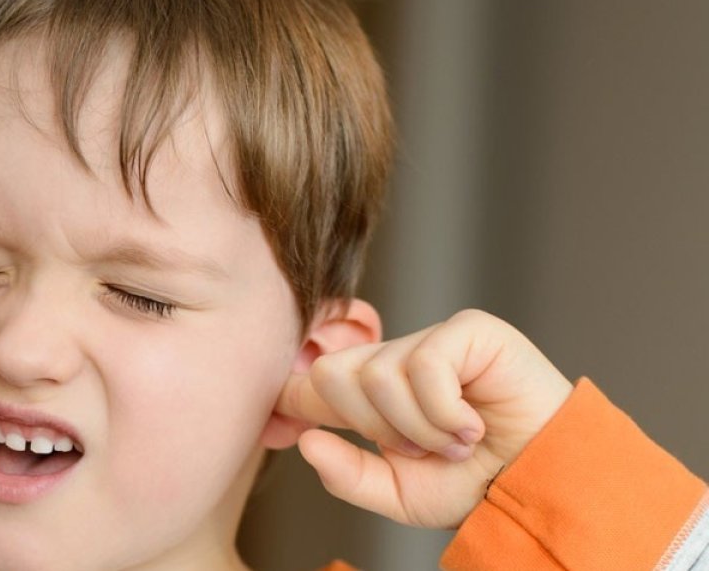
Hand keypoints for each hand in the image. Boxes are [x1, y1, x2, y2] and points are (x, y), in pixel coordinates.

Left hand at [275, 309, 571, 528]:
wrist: (543, 484)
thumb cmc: (478, 485)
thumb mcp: (401, 495)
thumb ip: (349, 475)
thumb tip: (305, 442)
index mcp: (373, 396)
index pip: (311, 383)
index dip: (291, 398)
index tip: (283, 424)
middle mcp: (396, 359)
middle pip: (333, 374)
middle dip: (371, 424)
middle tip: (419, 449)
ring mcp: (431, 340)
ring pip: (376, 374)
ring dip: (417, 426)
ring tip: (456, 440)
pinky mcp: (469, 330)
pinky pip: (423, 366)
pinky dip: (444, 411)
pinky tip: (473, 425)